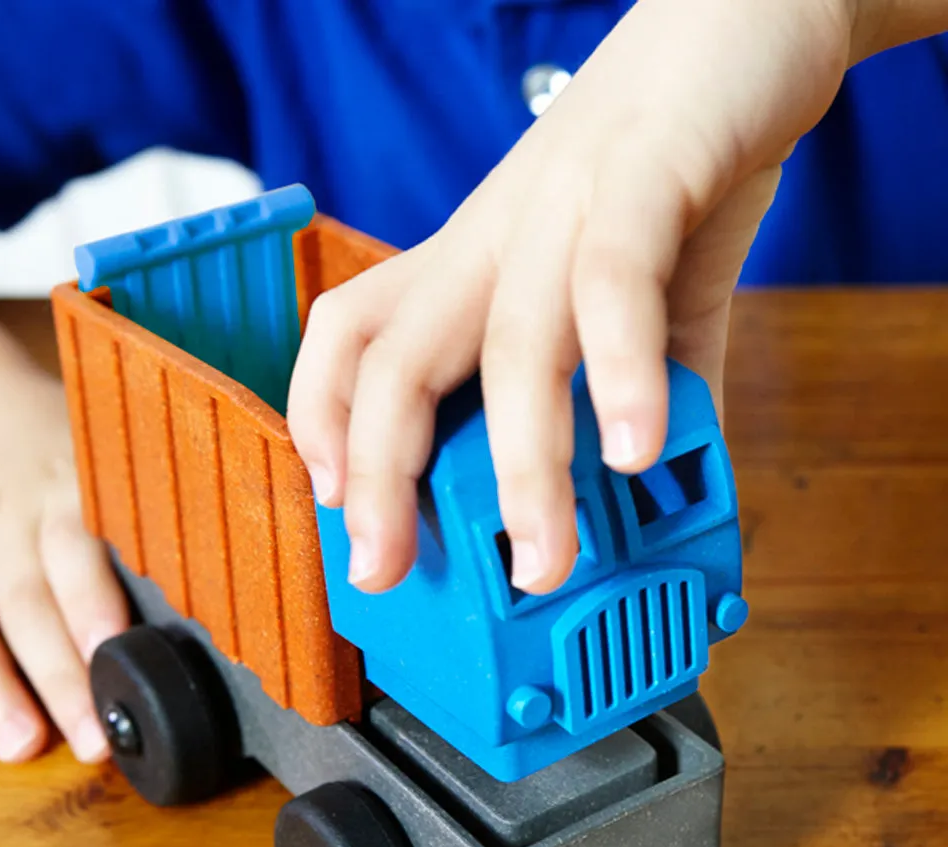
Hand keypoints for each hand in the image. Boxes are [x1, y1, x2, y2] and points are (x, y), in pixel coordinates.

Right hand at [0, 290, 127, 761]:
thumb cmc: (49, 431)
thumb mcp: (104, 443)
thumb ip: (152, 494)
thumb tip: (242, 545)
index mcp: (66, 485)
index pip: (83, 548)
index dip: (96, 601)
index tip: (120, 650)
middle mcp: (7, 515)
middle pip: (32, 602)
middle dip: (60, 674)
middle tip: (94, 739)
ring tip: (22, 744)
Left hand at [289, 0, 858, 593]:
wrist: (745, 17)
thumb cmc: (671, 162)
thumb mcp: (638, 289)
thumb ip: (642, 381)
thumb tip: (662, 470)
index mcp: (478, 262)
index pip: (355, 335)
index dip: (323, 417)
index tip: (338, 506)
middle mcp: (497, 237)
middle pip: (393, 356)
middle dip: (377, 475)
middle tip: (384, 570)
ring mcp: (563, 203)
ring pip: (509, 343)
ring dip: (523, 467)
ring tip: (544, 559)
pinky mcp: (647, 171)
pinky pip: (614, 281)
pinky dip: (622, 370)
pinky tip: (635, 451)